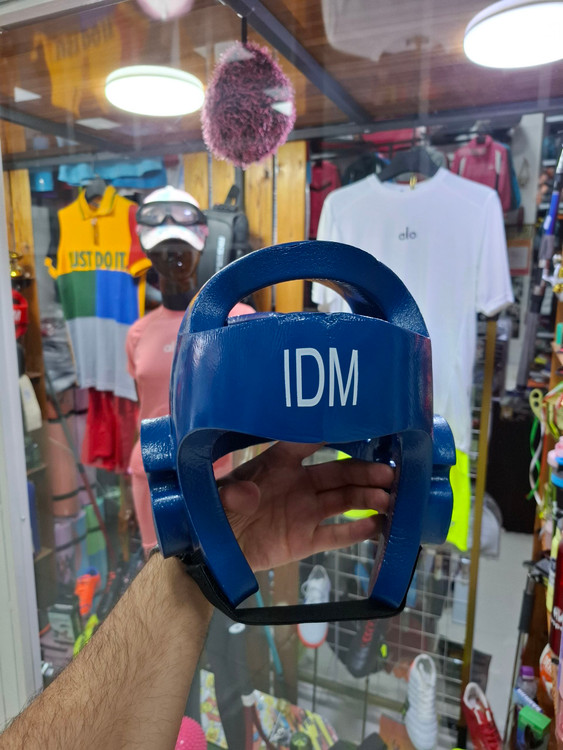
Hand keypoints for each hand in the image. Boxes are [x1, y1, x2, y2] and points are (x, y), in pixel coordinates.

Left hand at [219, 442, 392, 571]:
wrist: (211, 554)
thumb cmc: (214, 513)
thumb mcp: (217, 497)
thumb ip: (231, 493)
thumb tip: (247, 493)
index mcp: (276, 464)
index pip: (306, 441)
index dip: (330, 433)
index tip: (358, 425)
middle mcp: (297, 483)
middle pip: (337, 473)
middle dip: (363, 472)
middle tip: (388, 473)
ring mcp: (304, 512)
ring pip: (343, 501)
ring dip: (367, 498)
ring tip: (389, 499)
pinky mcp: (305, 540)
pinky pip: (336, 535)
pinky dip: (357, 531)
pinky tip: (379, 526)